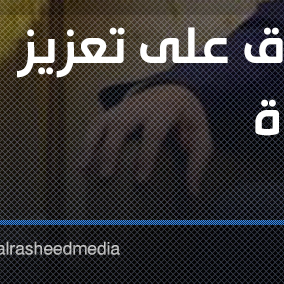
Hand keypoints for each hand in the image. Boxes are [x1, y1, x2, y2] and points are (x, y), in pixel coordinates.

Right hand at [79, 84, 212, 196]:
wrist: (176, 90)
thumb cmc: (187, 118)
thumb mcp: (201, 135)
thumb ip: (198, 162)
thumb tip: (193, 192)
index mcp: (166, 109)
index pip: (154, 131)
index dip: (147, 155)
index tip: (141, 180)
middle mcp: (142, 105)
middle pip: (122, 123)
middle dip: (112, 149)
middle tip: (106, 175)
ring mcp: (125, 106)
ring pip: (103, 121)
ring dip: (91, 144)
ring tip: (84, 168)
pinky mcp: (114, 111)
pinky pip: (96, 123)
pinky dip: (86, 142)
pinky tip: (82, 162)